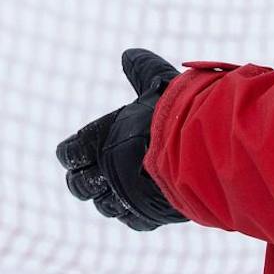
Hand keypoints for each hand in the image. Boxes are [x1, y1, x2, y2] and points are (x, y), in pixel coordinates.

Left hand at [56, 48, 186, 231]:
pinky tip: (143, 203)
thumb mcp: (158, 83)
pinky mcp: (147, 215)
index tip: (76, 153)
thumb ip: (142, 71)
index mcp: (101, 139)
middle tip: (97, 175)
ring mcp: (125, 197)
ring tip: (123, 188)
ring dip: (110, 199)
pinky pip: (132, 220)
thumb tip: (128, 53)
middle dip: (85, 181)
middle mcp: (107, 170)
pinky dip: (135, 214)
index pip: (70, 152)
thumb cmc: (179, 112)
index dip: (72, 154)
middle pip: (79, 186)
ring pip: (105, 206)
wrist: (203, 150)